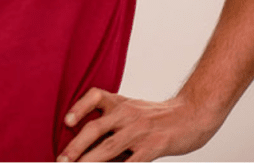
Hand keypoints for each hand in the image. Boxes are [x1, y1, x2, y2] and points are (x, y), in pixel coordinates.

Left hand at [57, 89, 219, 161]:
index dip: (78, 108)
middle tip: (61, 160)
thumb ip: (113, 121)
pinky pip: (131, 163)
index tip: (66, 122)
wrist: (191, 115)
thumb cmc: (158, 116)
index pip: (95, 96)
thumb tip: (90, 144)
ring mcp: (139, 131)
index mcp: (120, 102)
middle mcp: (126, 114)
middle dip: (76, 146)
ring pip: (108, 148)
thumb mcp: (133, 109)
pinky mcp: (152, 147)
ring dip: (90, 160)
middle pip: (95, 128)